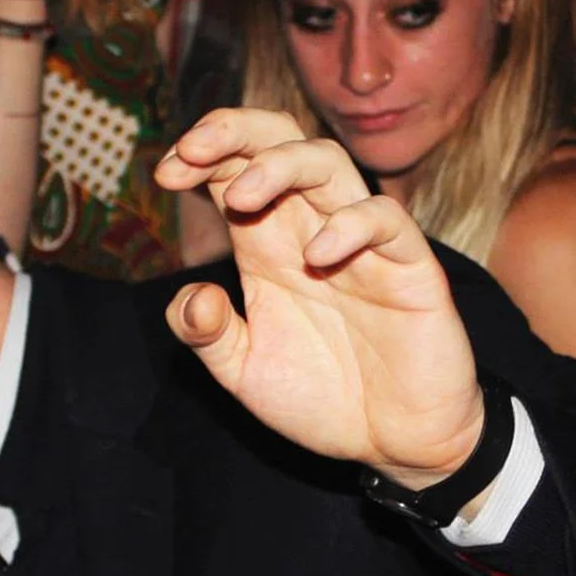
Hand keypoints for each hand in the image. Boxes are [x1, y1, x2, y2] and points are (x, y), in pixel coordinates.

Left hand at [153, 109, 483, 489]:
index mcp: (269, 246)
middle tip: (193, 150)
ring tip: (244, 196)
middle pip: (279, 142)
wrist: (394, 444)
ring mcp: (362, 244)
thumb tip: (193, 297)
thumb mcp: (245, 373)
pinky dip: (351, 224)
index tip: (166, 174)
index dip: (200, 156)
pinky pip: (385, 220)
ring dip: (281, 165)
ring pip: (329, 163)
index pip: (235, 169)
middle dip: (234, 131)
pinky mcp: (410, 268)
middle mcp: (312, 230)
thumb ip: (208, 336)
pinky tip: (318, 255)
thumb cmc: (324, 399)